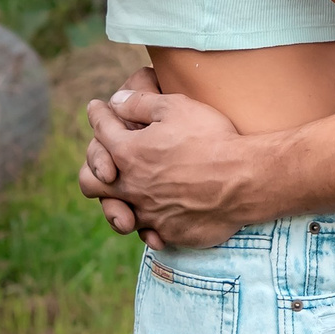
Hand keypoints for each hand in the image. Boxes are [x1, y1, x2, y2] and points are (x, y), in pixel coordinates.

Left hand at [83, 87, 251, 247]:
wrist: (245, 180)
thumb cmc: (213, 139)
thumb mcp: (176, 107)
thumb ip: (139, 103)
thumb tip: (115, 101)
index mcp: (128, 153)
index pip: (100, 130)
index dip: (97, 114)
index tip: (97, 108)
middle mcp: (130, 187)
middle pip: (88, 183)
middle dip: (93, 166)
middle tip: (106, 159)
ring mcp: (147, 214)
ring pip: (116, 211)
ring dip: (120, 198)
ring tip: (133, 189)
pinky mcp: (167, 232)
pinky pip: (147, 231)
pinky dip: (150, 221)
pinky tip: (161, 211)